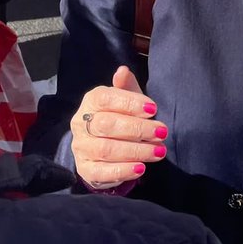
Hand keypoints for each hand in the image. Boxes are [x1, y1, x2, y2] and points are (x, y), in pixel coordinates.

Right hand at [71, 66, 167, 187]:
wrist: (106, 150)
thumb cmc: (121, 118)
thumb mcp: (127, 100)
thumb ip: (126, 86)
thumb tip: (123, 70)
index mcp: (91, 101)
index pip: (105, 98)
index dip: (129, 103)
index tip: (153, 108)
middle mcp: (81, 123)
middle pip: (107, 125)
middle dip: (137, 128)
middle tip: (161, 132)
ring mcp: (81, 148)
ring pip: (106, 149)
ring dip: (136, 151)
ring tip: (159, 151)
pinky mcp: (85, 170)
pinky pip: (102, 172)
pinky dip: (123, 170)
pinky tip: (141, 168)